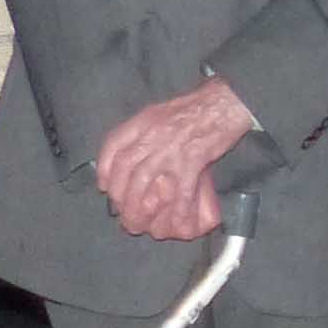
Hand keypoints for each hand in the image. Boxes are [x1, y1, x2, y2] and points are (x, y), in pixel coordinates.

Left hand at [95, 78, 252, 243]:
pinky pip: (181, 190)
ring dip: (139, 207)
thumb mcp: (160, 111)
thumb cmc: (195, 107)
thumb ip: (143, 130)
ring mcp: (172, 149)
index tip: (105, 186)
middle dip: (120, 195)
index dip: (104, 169)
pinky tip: (177, 221)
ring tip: (140, 224)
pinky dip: (178, 209)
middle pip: (126, 170)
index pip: (113, 145)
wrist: (224, 104)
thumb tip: (130, 151)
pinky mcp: (194, 160)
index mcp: (143, 120)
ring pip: (144, 183)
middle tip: (122, 212)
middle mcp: (153, 135)